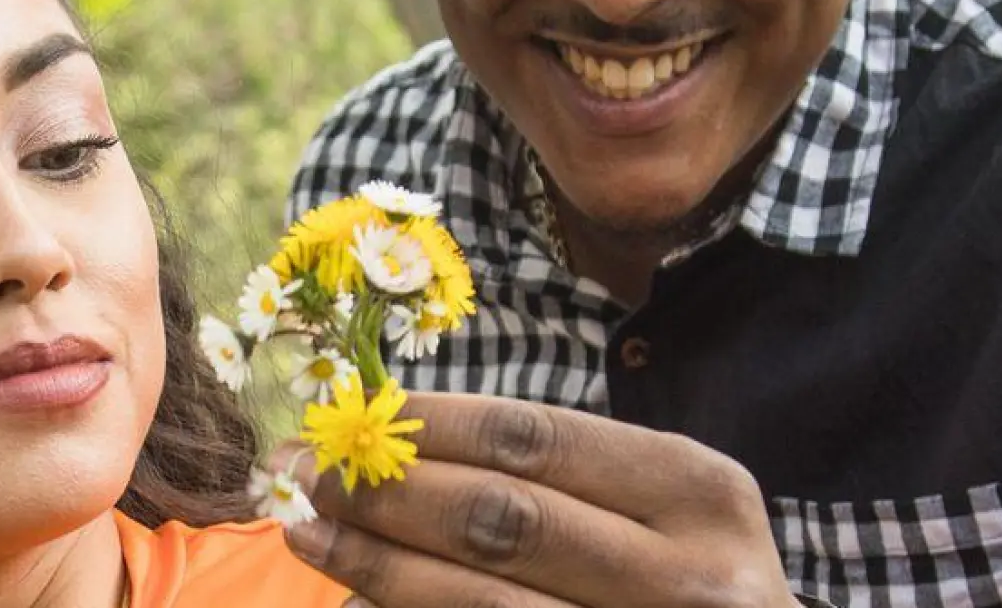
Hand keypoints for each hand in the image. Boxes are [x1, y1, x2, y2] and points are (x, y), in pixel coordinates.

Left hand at [274, 392, 797, 607]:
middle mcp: (689, 576)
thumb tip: (392, 440)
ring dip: (377, 563)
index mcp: (697, 490)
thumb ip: (554, 475)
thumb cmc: (685, 576)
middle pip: (500, 518)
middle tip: (304, 471)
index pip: (532, 438)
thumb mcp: (659, 508)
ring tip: (308, 532)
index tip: (349, 414)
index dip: (426, 425)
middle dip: (385, 490)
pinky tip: (357, 597)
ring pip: (483, 603)